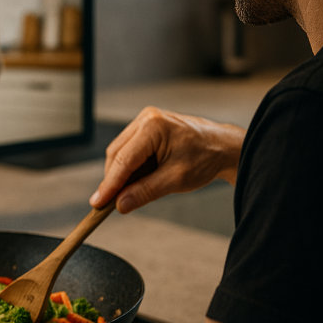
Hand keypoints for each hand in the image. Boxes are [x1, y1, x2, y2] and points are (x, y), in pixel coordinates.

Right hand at [90, 107, 244, 213]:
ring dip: (123, 174)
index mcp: (153, 126)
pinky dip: (131, 168)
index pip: (123, 159)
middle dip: (114, 180)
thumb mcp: (175, 180)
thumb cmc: (206, 158)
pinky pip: (130, 149)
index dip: (109, 184)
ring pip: (121, 152)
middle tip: (112, 203)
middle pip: (117, 154)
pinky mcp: (148, 128)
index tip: (98, 202)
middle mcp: (146, 119)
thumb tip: (120, 204)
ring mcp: (146, 121)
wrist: (224, 147)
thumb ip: (145, 192)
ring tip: (132, 192)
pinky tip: (141, 179)